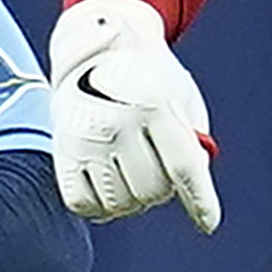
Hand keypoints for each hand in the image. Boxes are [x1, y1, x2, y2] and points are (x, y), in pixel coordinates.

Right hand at [50, 0, 222, 233]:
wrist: (95, 47)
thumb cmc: (149, 77)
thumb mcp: (182, 96)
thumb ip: (193, 141)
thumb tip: (189, 192)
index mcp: (155, 106)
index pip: (183, 168)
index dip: (200, 201)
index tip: (208, 223)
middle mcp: (118, 123)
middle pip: (153, 191)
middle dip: (164, 188)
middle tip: (158, 166)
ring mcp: (87, 138)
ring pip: (121, 203)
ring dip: (133, 198)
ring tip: (133, 171)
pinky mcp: (63, 150)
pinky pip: (84, 203)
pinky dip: (100, 205)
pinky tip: (109, 185)